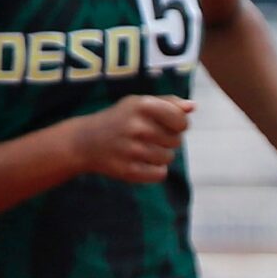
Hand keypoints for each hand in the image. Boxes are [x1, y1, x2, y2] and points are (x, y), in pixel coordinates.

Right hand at [68, 95, 190, 183]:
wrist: (84, 141)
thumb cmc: (120, 119)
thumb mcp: (139, 103)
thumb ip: (168, 103)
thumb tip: (192, 106)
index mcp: (142, 105)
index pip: (181, 120)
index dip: (180, 124)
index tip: (169, 124)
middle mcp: (137, 127)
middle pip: (177, 141)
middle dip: (167, 140)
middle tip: (147, 137)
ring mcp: (132, 150)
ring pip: (168, 158)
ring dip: (159, 155)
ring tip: (140, 148)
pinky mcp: (128, 170)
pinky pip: (160, 174)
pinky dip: (154, 170)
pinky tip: (139, 161)